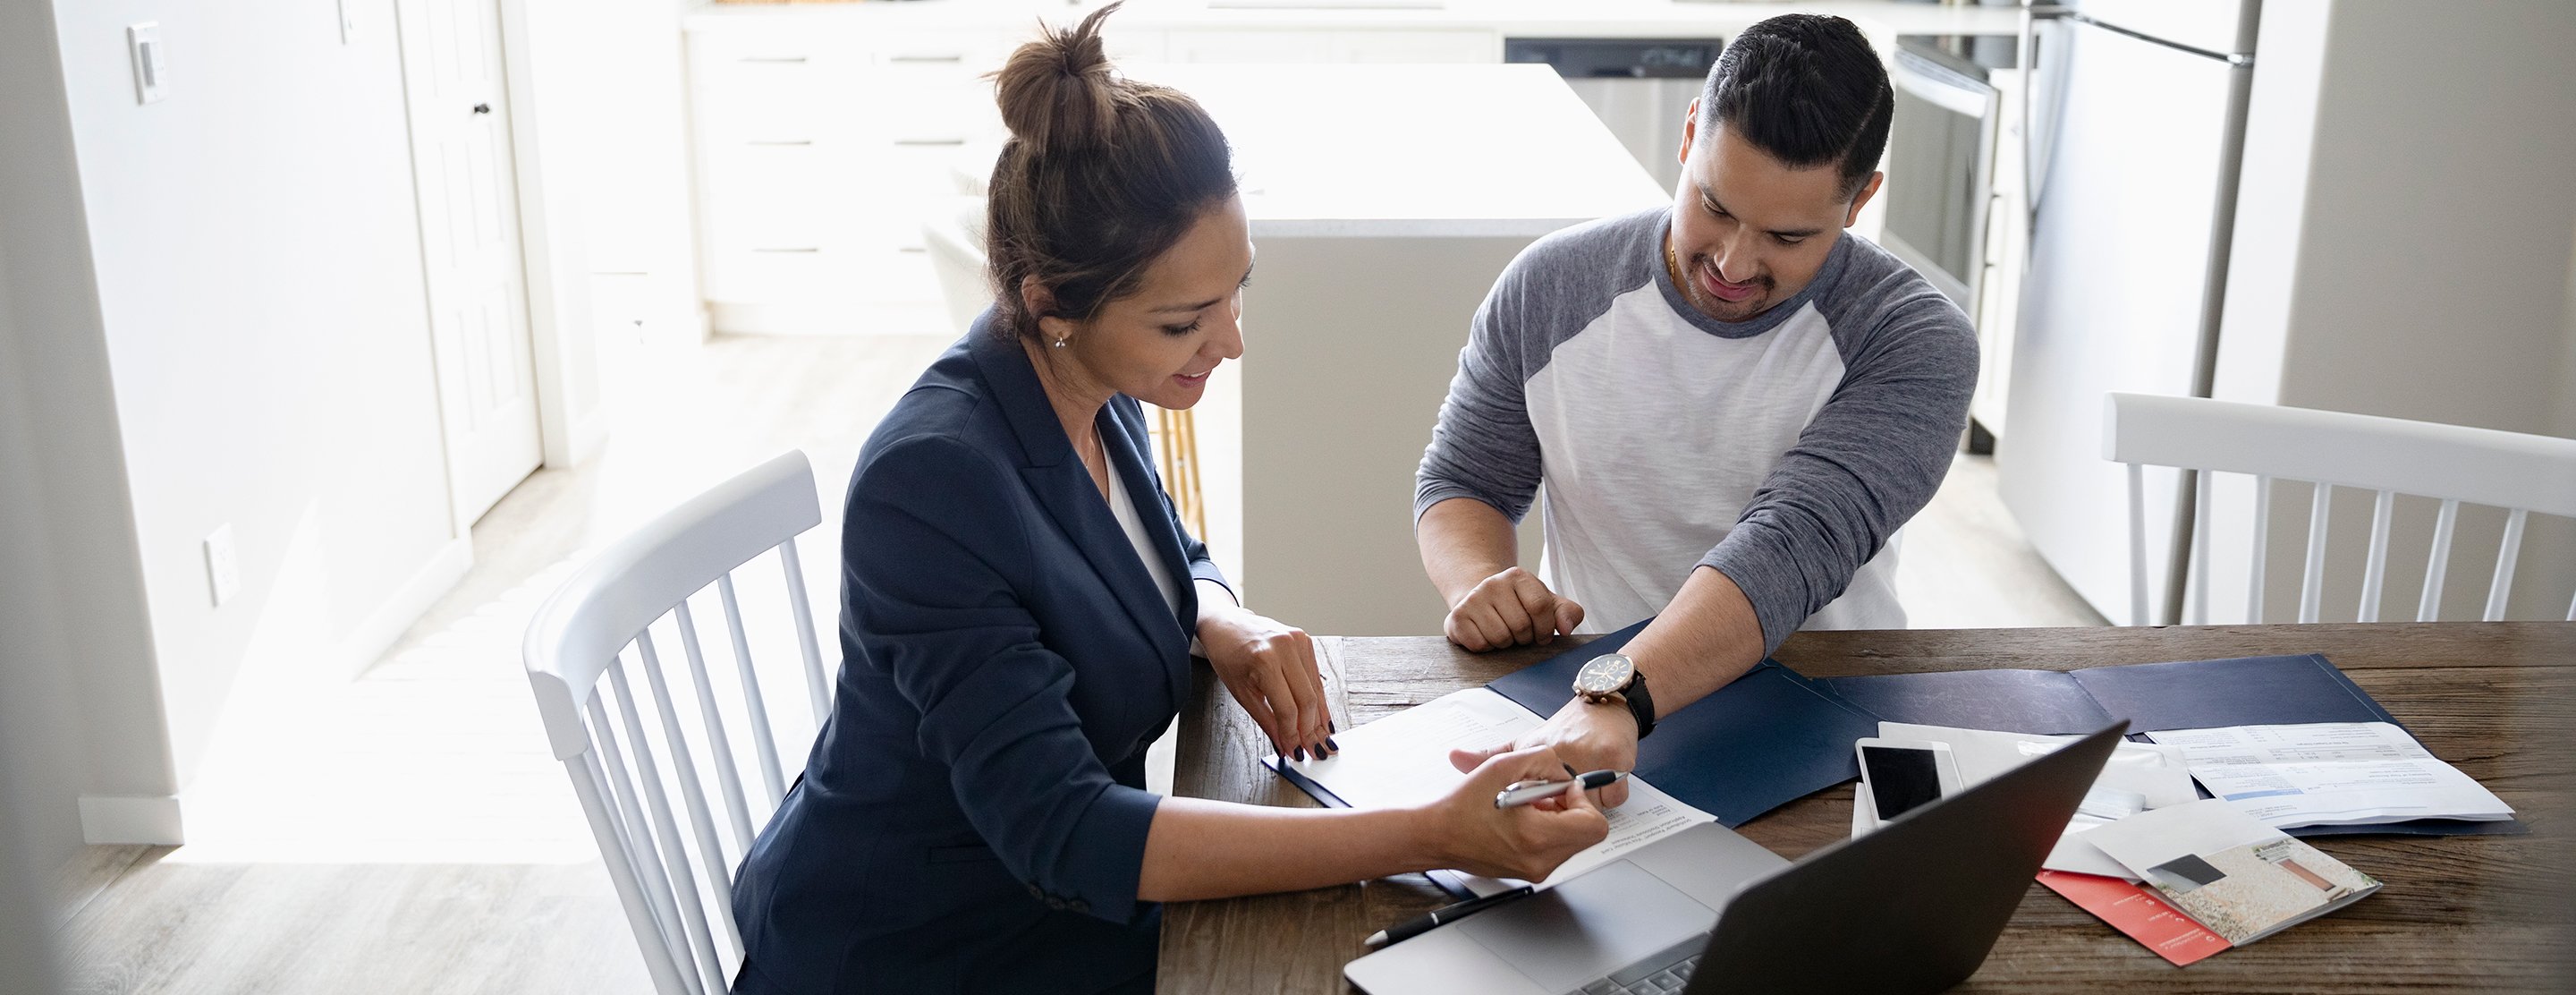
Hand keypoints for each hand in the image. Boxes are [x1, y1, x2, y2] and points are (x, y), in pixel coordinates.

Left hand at [1199, 606, 1334, 760]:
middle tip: (1314, 750)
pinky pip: (1315, 677)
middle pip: (1307, 700)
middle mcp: (1285, 647)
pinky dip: (1318, 699)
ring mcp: (1299, 641)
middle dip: (1311, 730)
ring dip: (1319, 718)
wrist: (1226, 625)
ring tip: (1322, 739)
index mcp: (1264, 660)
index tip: (1295, 751)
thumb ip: (1267, 721)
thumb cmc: (1228, 656)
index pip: (1287, 708)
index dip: (1293, 734)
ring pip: (1316, 690)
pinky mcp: (1305, 640)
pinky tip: (1321, 718)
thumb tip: (1285, 745)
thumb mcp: (1241, 693)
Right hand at [1425, 745, 1610, 881]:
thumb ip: (1541, 759)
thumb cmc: (1460, 808)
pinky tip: (1522, 817)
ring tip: (1527, 806)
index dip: (1582, 799)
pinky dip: (1547, 829)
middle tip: (1543, 795)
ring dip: (1559, 818)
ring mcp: (1536, 870)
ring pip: (1573, 840)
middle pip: (1586, 833)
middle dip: (1570, 807)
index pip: (1594, 824)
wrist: (1436, 836)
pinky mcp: (1531, 872)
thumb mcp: (1501, 767)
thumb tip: (1564, 770)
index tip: (1561, 788)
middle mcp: (1540, 860)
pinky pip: (1556, 848)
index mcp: (1537, 836)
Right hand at [1442, 567, 1583, 651]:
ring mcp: (1472, 599)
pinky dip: (1486, 647)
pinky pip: (1479, 645)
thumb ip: (1568, 613)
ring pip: (1499, 638)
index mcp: (1518, 576)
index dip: (1545, 628)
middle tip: (1518, 632)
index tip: (1541, 633)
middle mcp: (1493, 583)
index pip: (1540, 607)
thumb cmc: (1518, 605)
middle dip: (1524, 637)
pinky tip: (1485, 634)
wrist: (1481, 601)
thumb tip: (1565, 628)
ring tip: (1502, 632)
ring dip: (1505, 643)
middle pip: (1520, 626)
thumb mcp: (1547, 604)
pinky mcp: (1456, 617)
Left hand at [1449, 696, 1637, 807]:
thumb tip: (1456, 758)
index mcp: (1542, 753)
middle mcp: (1568, 754)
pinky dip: (1613, 795)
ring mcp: (1595, 758)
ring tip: (1587, 782)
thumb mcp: (1525, 741)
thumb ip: (1489, 755)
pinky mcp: (1619, 761)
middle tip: (1569, 793)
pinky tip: (1606, 779)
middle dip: (1567, 807)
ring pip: (1593, 806)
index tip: (1543, 806)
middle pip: (1567, 807)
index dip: (1542, 808)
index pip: (1538, 798)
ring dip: (1591, 802)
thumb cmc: (1568, 726)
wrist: (1606, 703)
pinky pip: (1615, 798)